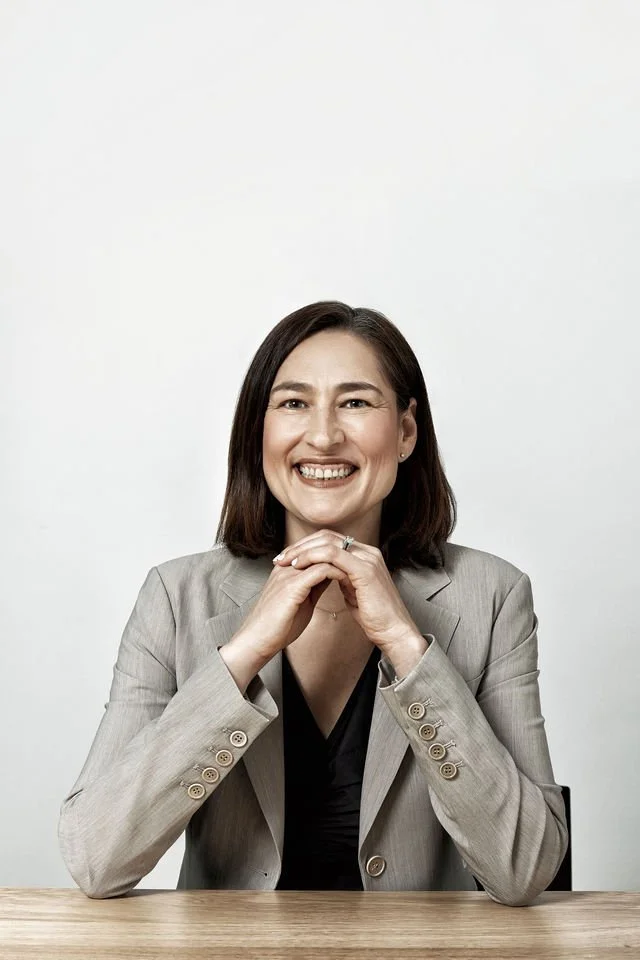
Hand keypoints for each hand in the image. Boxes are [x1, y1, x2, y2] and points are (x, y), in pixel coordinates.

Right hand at [232, 555, 347, 662]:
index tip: (352, 560)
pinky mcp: (292, 586)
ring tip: (356, 568)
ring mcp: (288, 574)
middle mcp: (286, 566)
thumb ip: (314, 584)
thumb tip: (331, 575)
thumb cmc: (278, 625)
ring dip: (340, 561)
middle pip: (317, 546)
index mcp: (287, 568)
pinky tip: (347, 579)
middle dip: (340, 552)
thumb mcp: (301, 600)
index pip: (314, 549)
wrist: (258, 640)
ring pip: (320, 555)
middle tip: (358, 559)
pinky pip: (320, 570)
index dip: (334, 552)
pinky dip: (337, 572)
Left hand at [273, 529, 426, 659]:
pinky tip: (299, 567)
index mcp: (365, 555)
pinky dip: (313, 558)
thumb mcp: (354, 592)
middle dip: (300, 546)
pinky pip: (333, 555)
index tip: (288, 558)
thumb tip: (327, 574)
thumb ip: (343, 578)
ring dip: (302, 551)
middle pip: (326, 537)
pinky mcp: (365, 570)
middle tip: (280, 557)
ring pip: (327, 543)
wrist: (394, 632)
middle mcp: (368, 552)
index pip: (330, 540)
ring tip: (286, 562)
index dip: (306, 546)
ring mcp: (367, 559)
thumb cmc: (375, 617)